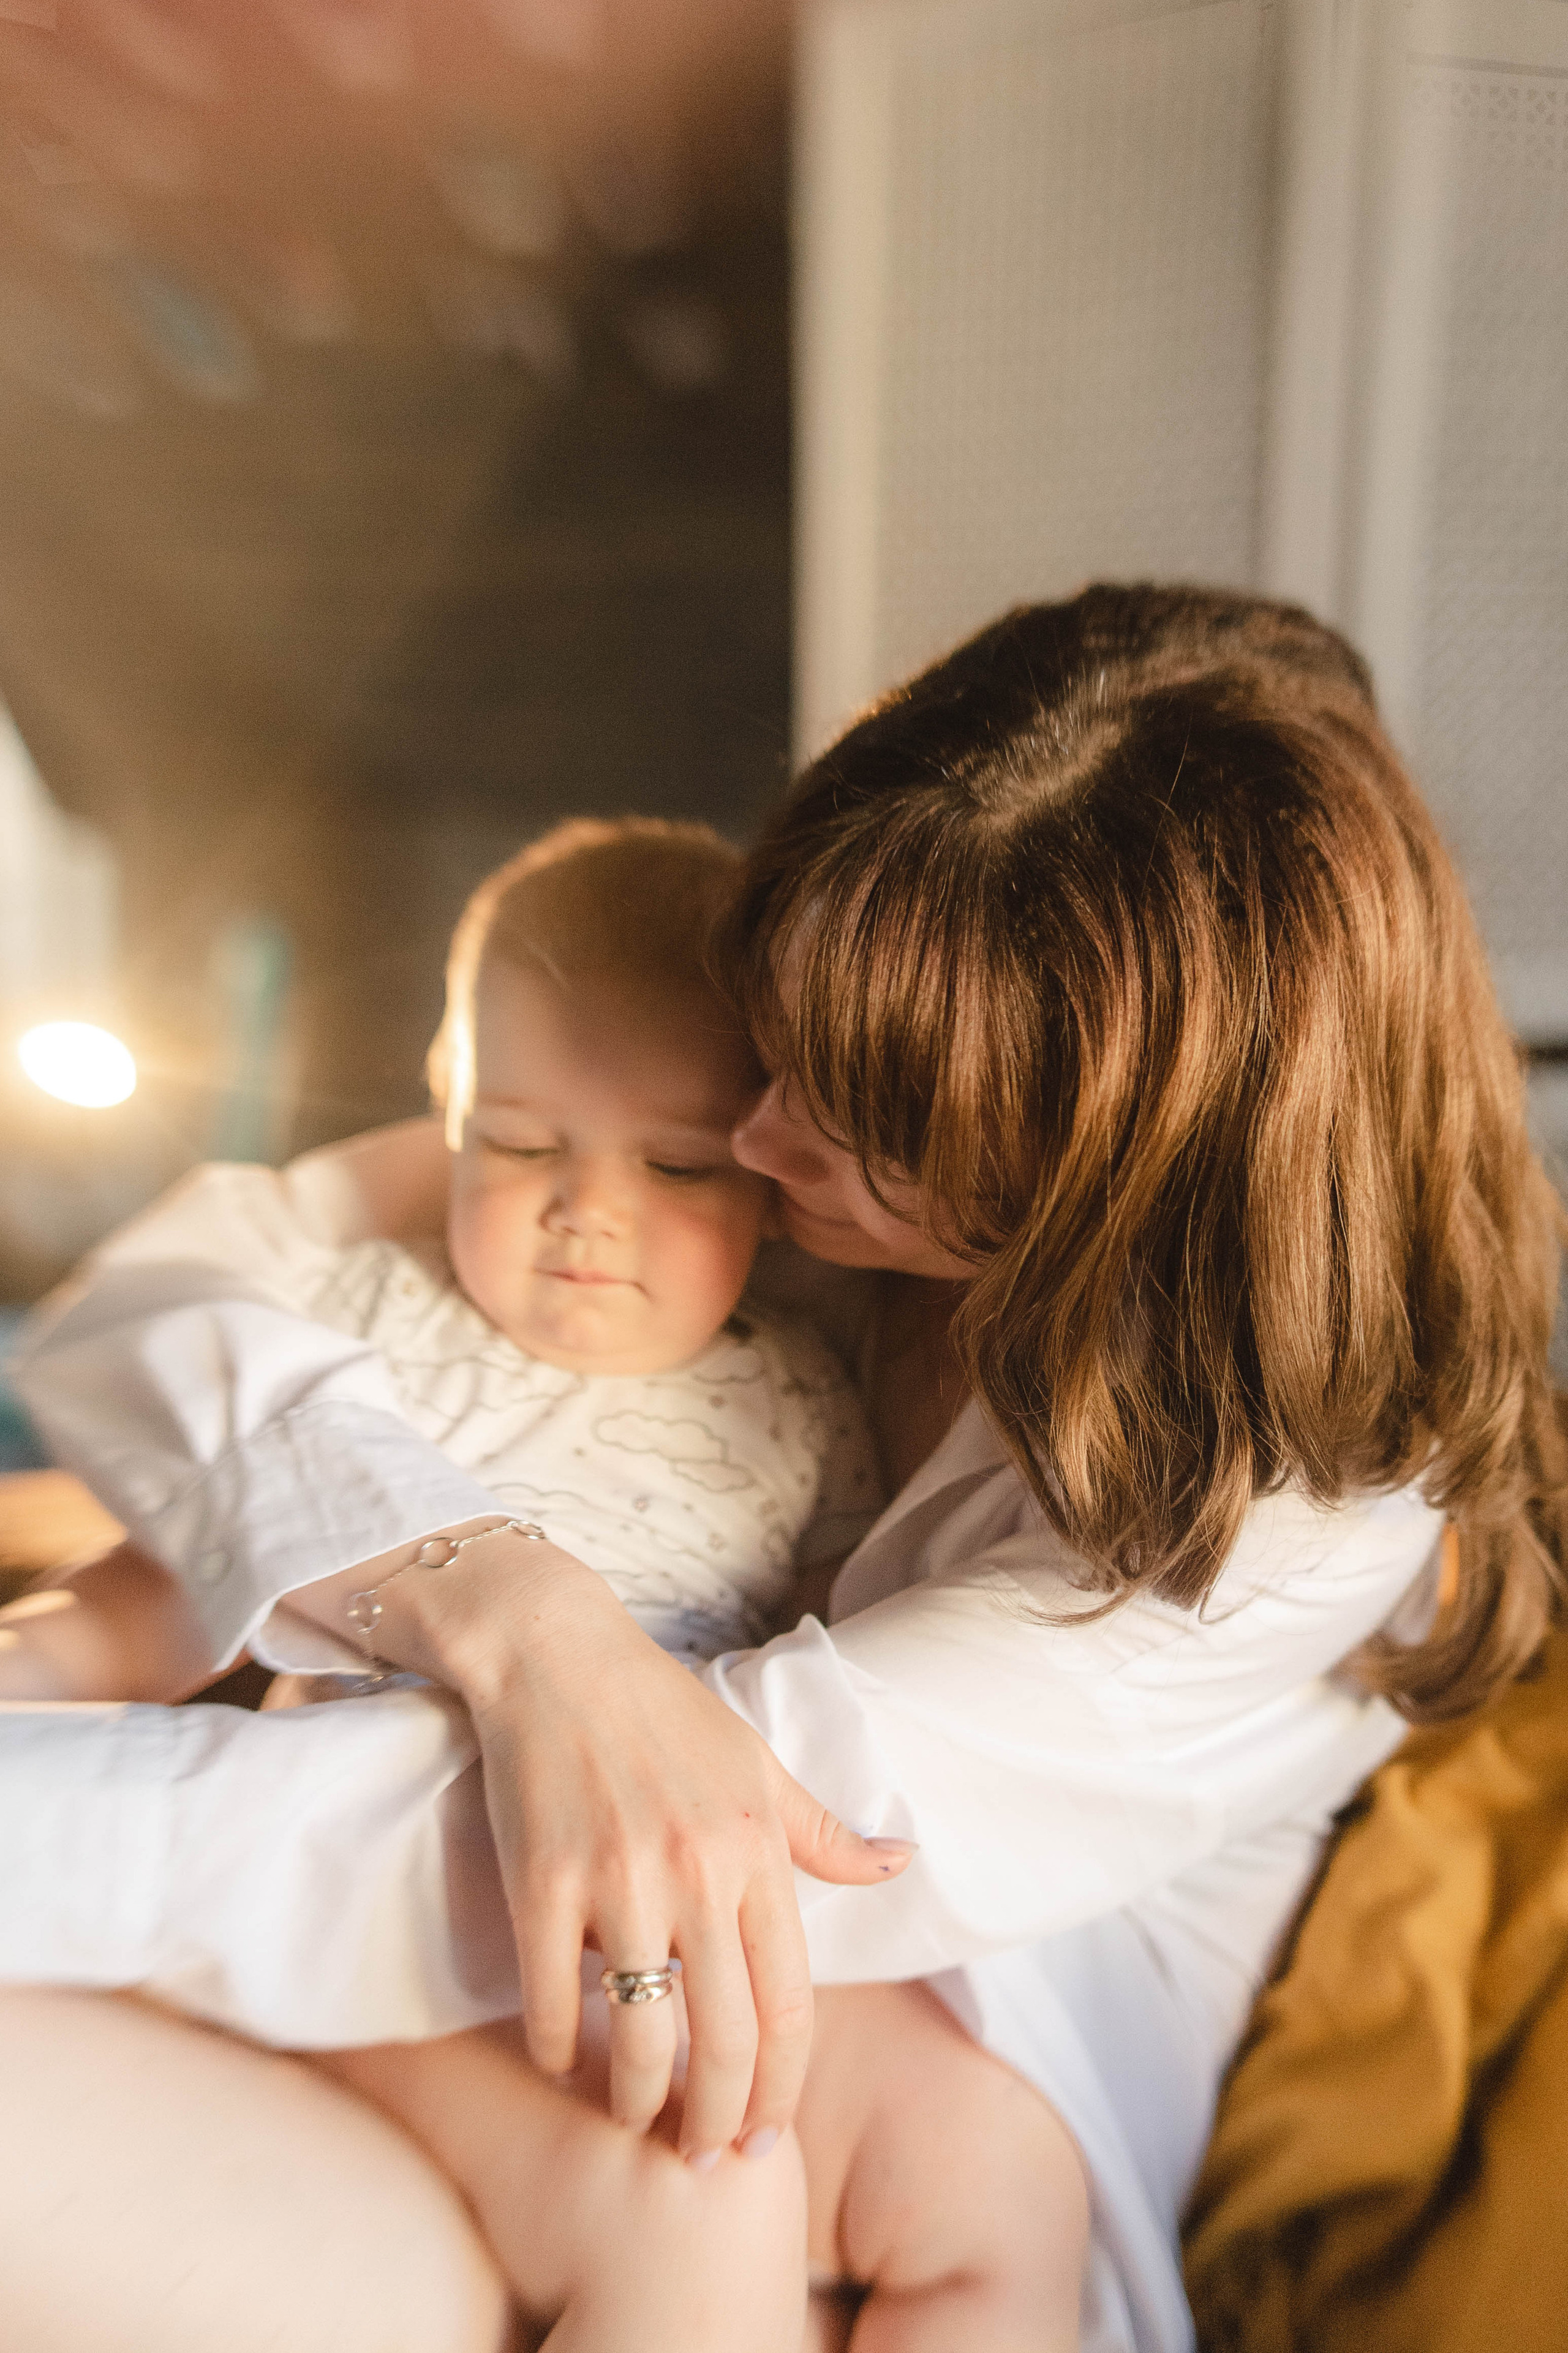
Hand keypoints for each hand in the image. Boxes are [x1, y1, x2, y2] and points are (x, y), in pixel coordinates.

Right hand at [359, 1524, 912, 2160]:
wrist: (555, 1655)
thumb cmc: (661, 1711)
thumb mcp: (758, 1763)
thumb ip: (822, 1832)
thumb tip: (900, 1862)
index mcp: (755, 1852)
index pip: (790, 2007)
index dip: (783, 2089)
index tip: (767, 2136)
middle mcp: (696, 1873)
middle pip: (725, 2041)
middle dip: (718, 2122)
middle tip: (703, 2162)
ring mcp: (617, 1881)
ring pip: (641, 2036)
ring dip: (638, 2101)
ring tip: (636, 2121)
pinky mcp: (542, 1883)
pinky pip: (554, 2001)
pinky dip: (558, 2048)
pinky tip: (563, 2060)